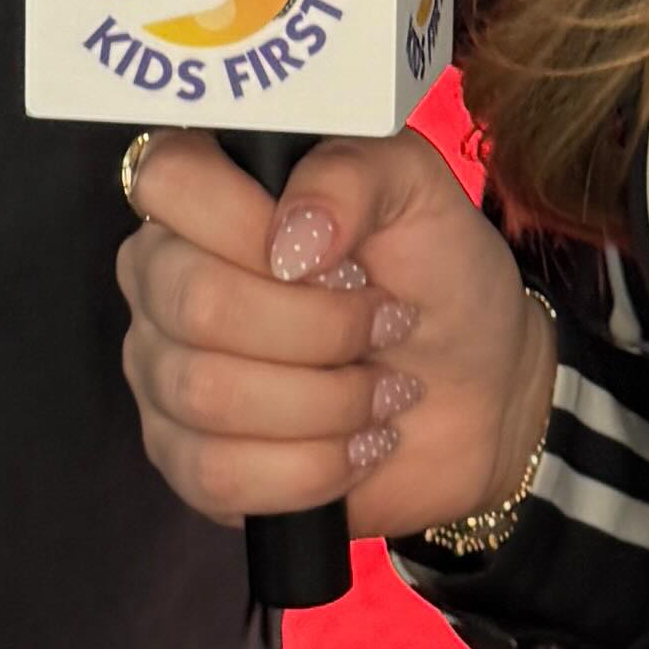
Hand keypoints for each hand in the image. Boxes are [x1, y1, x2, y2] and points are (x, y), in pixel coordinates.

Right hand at [119, 128, 555, 541]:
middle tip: (383, 324)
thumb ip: (352, 173)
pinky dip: (311, 466)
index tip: (332, 254)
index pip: (166, 179)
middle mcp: (165, 281)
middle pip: (195, 302)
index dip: (247, 221)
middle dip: (321, 327)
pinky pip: (217, 474)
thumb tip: (290, 236)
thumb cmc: (440, 281)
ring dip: (327, 400)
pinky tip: (353, 445)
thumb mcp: (419, 193)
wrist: (484, 394)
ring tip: (381, 390)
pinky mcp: (187, 464)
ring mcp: (164, 375)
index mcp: (205, 198)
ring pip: (208, 395)